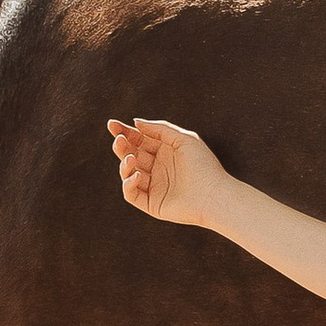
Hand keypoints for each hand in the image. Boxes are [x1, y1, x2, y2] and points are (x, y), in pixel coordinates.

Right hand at [106, 115, 222, 227]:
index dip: (125, 132)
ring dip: (125, 164)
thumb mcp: (183, 139)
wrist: (214, 195)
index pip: (139, 139)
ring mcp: (153, 186)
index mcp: (165, 151)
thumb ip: (160, 129)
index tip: (112, 125)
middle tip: (119, 140)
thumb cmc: (204, 165)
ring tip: (131, 158)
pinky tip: (137, 176)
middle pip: (131, 154)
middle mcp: (157, 168)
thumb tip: (136, 122)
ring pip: (128, 172)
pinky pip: (132, 193)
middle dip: (122, 146)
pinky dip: (129, 184)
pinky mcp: (151, 203)